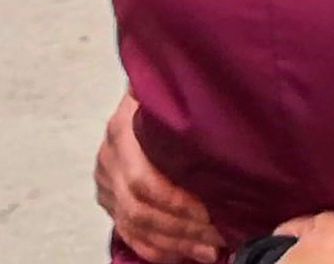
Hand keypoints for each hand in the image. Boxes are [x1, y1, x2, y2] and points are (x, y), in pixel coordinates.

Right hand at [95, 93, 222, 263]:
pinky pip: (127, 232)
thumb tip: (227, 105)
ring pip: (133, 224)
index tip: (215, 213)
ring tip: (210, 250)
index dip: (180, 203)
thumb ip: (195, 96)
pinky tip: (184, 254)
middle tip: (219, 237)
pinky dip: (156, 248)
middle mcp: (110, 155)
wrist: (149, 89)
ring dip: (175, 243)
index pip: (145, 181)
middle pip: (140, 208)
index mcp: (125, 127)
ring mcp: (106, 177)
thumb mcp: (180, 86)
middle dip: (183, 229)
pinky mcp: (109, 195)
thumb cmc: (175, 89)